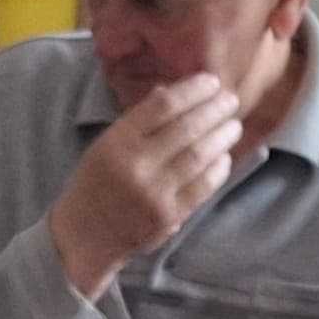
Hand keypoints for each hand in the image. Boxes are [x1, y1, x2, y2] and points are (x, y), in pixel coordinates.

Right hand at [48, 73, 242, 297]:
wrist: (85, 235)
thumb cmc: (97, 184)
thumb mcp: (107, 145)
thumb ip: (138, 120)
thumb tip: (171, 90)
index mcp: (117, 141)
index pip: (163, 106)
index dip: (192, 90)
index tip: (211, 82)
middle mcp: (135, 165)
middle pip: (186, 128)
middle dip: (214, 110)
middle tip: (231, 100)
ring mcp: (153, 193)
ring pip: (198, 156)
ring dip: (222, 137)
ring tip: (234, 126)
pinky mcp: (168, 216)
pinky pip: (202, 187)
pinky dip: (218, 169)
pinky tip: (225, 157)